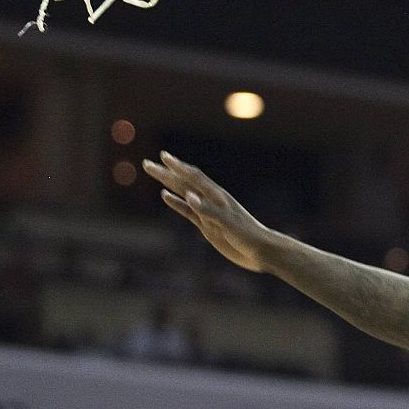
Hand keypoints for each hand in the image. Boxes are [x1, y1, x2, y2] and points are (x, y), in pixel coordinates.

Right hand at [143, 151, 273, 273]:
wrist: (261, 251)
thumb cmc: (249, 236)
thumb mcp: (228, 224)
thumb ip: (209, 210)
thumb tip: (189, 195)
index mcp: (218, 197)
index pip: (194, 178)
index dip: (179, 167)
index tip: (163, 156)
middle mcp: (211, 201)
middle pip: (185, 182)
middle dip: (166, 172)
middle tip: (147, 163)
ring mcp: (208, 213)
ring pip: (184, 194)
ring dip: (168, 183)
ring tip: (155, 172)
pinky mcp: (207, 225)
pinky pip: (187, 211)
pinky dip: (175, 203)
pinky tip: (165, 196)